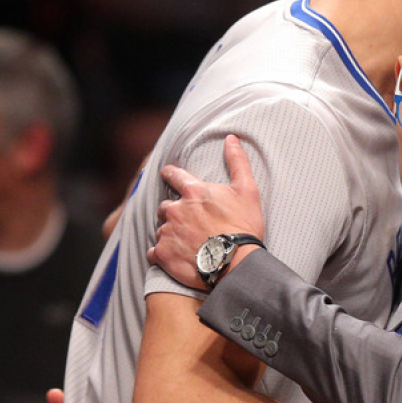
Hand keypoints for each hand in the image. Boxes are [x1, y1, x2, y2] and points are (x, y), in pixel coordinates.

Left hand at [147, 136, 264, 288]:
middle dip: (174, 212)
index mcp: (193, 191)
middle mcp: (175, 209)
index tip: (170, 177)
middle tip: (190, 223)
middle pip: (165, 206)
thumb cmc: (244, 227)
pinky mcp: (162, 254)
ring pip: (161, 230)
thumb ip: (238, 162)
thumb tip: (232, 138)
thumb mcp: (247, 190)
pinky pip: (154, 252)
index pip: (172, 174)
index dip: (171, 175)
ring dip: (170, 234)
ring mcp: (167, 232)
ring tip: (188, 244)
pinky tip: (176, 258)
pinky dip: (162, 255)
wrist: (237, 264)